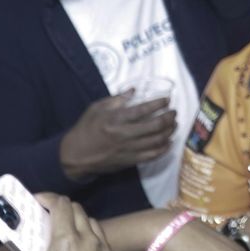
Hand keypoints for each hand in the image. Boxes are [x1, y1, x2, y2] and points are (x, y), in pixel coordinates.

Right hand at [7, 195, 115, 250]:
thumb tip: (16, 248)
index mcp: (67, 240)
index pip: (61, 204)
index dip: (47, 197)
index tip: (34, 201)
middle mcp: (90, 240)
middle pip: (77, 209)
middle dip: (59, 208)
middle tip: (43, 218)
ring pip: (92, 223)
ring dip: (76, 221)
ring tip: (60, 234)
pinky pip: (101, 240)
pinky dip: (88, 237)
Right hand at [59, 92, 177, 179]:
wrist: (75, 155)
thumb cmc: (86, 129)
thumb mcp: (96, 109)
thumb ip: (116, 99)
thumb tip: (134, 90)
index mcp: (116, 119)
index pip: (144, 110)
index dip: (159, 104)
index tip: (167, 100)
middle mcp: (124, 134)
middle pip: (156, 126)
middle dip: (169, 117)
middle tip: (174, 112)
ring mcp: (128, 149)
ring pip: (157, 141)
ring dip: (170, 131)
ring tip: (174, 124)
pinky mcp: (130, 161)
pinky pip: (152, 156)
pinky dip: (164, 148)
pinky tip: (168, 141)